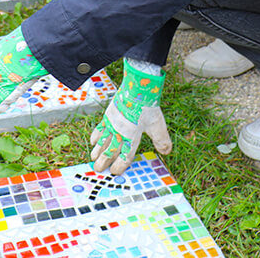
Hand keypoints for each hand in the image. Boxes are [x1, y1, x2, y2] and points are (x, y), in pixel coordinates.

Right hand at [90, 59, 171, 174]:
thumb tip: (167, 152)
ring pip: (102, 142)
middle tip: (98, 169)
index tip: (115, 172)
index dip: (120, 166)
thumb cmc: (147, 107)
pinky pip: (100, 128)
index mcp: (132, 138)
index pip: (124, 156)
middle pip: (110, 151)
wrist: (137, 88)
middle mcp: (120, 133)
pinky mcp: (108, 115)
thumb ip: (162, 140)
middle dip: (104, 161)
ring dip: (98, 151)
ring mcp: (112, 124)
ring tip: (93, 159)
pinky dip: (95, 136)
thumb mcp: (158, 125)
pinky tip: (93, 141)